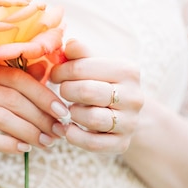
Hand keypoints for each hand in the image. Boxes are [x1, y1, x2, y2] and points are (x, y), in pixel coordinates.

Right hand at [0, 66, 71, 165]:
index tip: (62, 111)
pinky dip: (7, 144)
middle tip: (58, 131)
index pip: (14, 75)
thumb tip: (43, 68)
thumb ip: (12, 83)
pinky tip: (22, 150)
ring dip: (28, 131)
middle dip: (40, 115)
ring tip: (45, 143)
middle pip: (10, 95)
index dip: (42, 92)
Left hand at [50, 39, 144, 153]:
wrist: (127, 113)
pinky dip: (75, 137)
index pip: (81, 68)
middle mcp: (134, 96)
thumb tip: (67, 44)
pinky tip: (68, 129)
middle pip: (86, 91)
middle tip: (61, 91)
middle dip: (65, 91)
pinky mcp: (122, 143)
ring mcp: (130, 122)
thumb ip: (80, 53)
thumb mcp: (95, 64)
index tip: (54, 75)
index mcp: (127, 70)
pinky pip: (93, 143)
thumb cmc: (104, 83)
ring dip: (72, 114)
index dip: (60, 71)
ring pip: (91, 118)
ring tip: (70, 109)